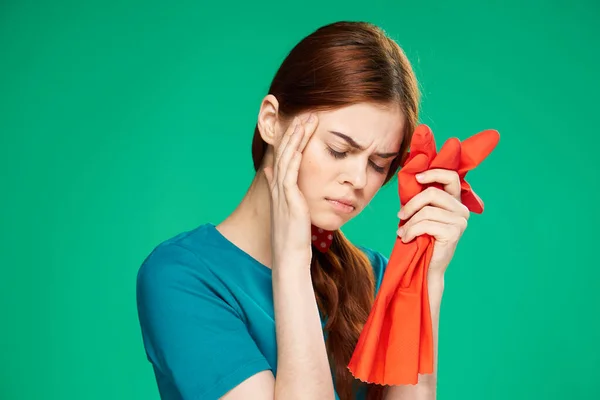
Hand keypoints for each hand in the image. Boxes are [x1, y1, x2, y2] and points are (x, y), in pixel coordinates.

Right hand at [263, 113, 318, 268]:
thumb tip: (269, 170)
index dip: (291, 138)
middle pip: (285, 152)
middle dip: (295, 131)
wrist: (289, 254)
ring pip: (287, 157)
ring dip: (296, 138)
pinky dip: (295, 156)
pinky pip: (290, 172)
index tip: (301, 123)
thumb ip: (277, 188)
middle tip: (305, 113)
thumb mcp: (285, 207)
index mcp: (278, 187)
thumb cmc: (291, 235)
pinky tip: (301, 143)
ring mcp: (282, 192)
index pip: (284, 156)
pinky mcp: (288, 198)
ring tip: (306, 120)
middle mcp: (277, 186)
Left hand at [396, 168, 469, 275]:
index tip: (417, 178)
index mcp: (455, 202)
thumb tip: (411, 177)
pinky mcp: (453, 233)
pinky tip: (406, 238)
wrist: (425, 267)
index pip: (451, 177)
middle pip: (432, 193)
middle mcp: (462, 210)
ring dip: (408, 223)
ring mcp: (460, 222)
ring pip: (426, 211)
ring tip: (402, 232)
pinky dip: (410, 231)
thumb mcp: (421, 214)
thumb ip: (421, 198)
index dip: (434, 173)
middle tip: (400, 215)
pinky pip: (425, 224)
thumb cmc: (421, 238)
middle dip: (411, 204)